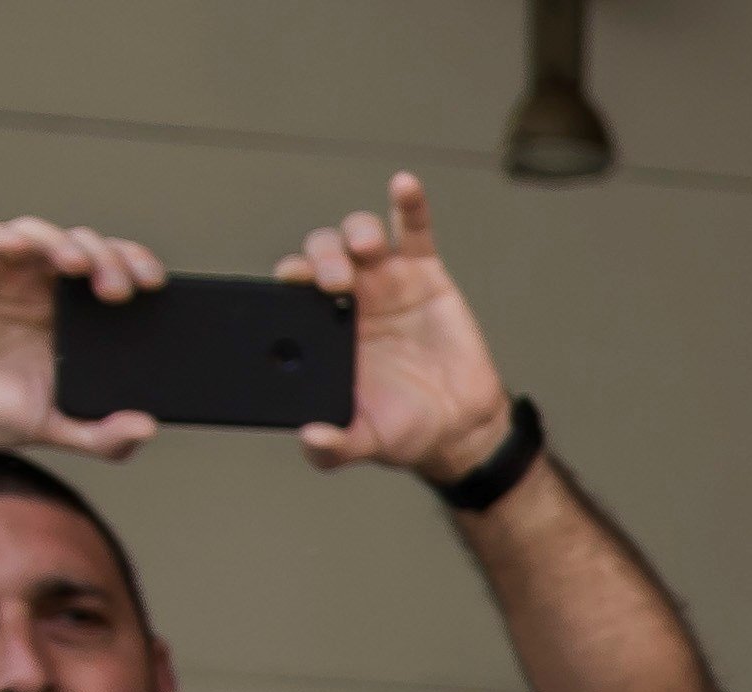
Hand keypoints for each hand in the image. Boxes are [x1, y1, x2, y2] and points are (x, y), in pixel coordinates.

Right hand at [0, 216, 166, 459]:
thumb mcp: (53, 427)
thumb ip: (101, 436)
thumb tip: (146, 428)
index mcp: (68, 312)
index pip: (111, 272)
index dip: (133, 267)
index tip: (154, 285)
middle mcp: (35, 282)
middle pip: (82, 247)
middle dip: (106, 259)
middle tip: (117, 290)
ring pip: (36, 233)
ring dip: (60, 242)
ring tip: (77, 266)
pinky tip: (16, 247)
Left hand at [281, 176, 513, 482]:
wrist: (462, 427)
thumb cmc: (407, 429)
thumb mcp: (367, 441)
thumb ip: (335, 446)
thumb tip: (311, 439)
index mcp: (322, 329)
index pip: (294, 291)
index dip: (289, 280)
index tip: (291, 284)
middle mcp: (350, 297)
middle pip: (322, 253)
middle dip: (322, 258)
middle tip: (335, 282)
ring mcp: (386, 281)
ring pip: (360, 236)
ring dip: (356, 234)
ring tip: (365, 252)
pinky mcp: (425, 273)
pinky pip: (414, 229)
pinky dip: (409, 204)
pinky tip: (404, 186)